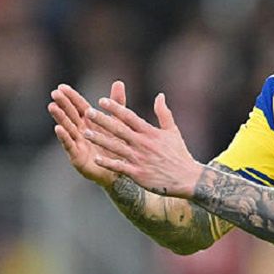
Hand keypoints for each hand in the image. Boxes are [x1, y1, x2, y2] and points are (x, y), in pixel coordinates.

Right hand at [47, 81, 126, 187]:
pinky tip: (58, 129)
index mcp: (90, 122)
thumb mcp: (119, 122)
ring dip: (60, 118)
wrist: (122, 170)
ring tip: (52, 107)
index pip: (79, 106)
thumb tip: (118, 82)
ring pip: (67, 128)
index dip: (71, 97)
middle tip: (54, 93)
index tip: (61, 87)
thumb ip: (117, 103)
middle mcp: (81, 131)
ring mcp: (78, 144)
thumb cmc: (118, 145)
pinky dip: (64, 137)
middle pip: (71, 115)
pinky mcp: (77, 157)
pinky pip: (70, 146)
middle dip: (63, 104)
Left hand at [85, 92, 205, 198]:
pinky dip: (108, 163)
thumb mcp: (173, 131)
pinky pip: (120, 167)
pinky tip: (96, 158)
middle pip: (119, 129)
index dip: (115, 108)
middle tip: (88, 112)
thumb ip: (164, 113)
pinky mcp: (138, 174)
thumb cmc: (179, 155)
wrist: (188, 178)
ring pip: (116, 147)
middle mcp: (143, 144)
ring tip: (86, 133)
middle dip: (103, 120)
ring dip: (100, 140)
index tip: (102, 100)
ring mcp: (140, 159)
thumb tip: (159, 95)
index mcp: (150, 132)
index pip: (129, 117)